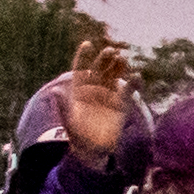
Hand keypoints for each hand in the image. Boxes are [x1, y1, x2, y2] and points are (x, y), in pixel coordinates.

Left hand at [48, 32, 132, 165]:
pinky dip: (133, 84)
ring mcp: (109, 95)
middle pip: (101, 69)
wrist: (92, 149)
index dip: (83, 56)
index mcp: (79, 89)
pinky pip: (129, 91)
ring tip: (122, 59)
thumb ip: (64, 105)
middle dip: (105, 59)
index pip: (81, 68)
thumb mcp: (68, 120)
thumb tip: (56, 91)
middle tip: (111, 52)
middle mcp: (95, 88)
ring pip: (115, 76)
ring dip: (119, 67)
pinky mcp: (122, 104)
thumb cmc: (77, 134)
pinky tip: (137, 76)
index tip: (87, 44)